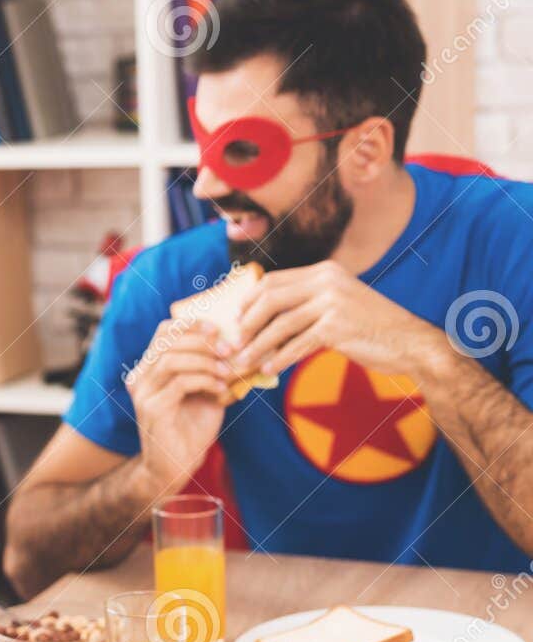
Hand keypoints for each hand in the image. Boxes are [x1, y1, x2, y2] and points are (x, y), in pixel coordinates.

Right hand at [125, 318, 230, 494]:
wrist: (176, 466)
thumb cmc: (191, 428)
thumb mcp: (206, 391)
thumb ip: (215, 368)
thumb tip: (243, 345)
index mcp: (149, 368)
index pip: (164, 331)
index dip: (192, 324)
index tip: (220, 330)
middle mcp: (140, 377)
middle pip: (168, 341)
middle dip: (203, 341)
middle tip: (231, 349)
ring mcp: (143, 393)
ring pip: (172, 359)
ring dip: (206, 361)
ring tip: (228, 371)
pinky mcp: (152, 409)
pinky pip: (180, 383)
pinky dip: (205, 381)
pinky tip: (221, 390)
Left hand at [235, 260, 437, 378]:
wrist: (410, 342)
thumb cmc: (370, 328)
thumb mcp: (339, 304)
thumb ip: (308, 304)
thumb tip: (266, 321)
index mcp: (325, 272)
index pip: (273, 281)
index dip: (248, 301)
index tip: (235, 320)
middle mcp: (327, 281)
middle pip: (269, 299)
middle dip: (245, 324)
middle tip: (231, 344)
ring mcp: (332, 302)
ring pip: (280, 325)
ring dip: (257, 347)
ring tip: (243, 363)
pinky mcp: (336, 327)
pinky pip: (297, 345)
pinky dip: (279, 359)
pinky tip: (268, 369)